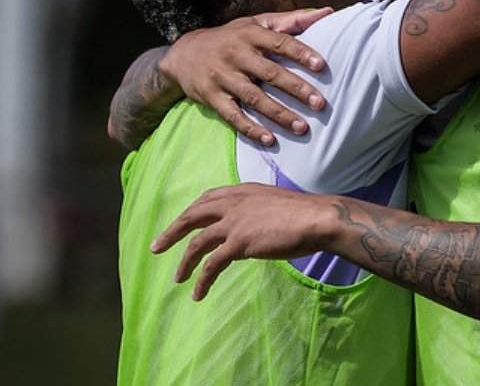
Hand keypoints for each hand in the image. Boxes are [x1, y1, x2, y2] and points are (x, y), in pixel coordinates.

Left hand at [151, 183, 334, 299]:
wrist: (318, 219)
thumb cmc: (306, 213)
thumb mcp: (277, 203)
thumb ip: (260, 210)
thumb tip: (254, 228)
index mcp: (244, 191)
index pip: (208, 198)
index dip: (192, 211)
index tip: (182, 221)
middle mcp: (234, 204)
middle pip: (192, 216)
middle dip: (172, 232)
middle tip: (156, 247)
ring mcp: (234, 223)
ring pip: (197, 244)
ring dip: (184, 262)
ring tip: (178, 279)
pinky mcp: (239, 243)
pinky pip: (211, 265)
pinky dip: (202, 280)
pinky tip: (198, 293)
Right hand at [160, 8, 332, 144]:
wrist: (183, 53)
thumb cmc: (232, 37)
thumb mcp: (256, 23)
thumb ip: (292, 20)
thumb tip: (328, 12)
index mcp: (250, 34)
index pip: (279, 42)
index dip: (300, 53)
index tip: (321, 65)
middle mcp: (236, 54)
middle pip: (270, 73)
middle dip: (296, 89)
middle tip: (320, 103)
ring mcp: (222, 77)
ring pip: (254, 98)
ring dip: (279, 114)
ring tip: (302, 127)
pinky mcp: (211, 97)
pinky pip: (233, 115)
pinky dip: (251, 129)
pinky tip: (269, 140)